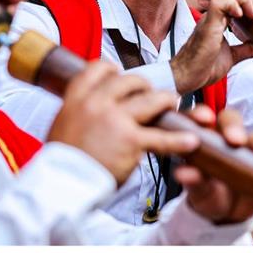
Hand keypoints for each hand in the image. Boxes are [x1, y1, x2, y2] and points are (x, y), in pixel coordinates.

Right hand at [47, 61, 198, 184]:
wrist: (61, 184)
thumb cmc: (61, 160)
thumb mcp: (62, 123)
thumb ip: (78, 110)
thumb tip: (89, 104)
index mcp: (77, 96)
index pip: (99, 68)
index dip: (113, 70)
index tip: (119, 75)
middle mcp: (97, 102)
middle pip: (129, 81)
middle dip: (143, 86)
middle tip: (150, 94)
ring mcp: (116, 120)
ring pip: (151, 100)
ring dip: (166, 100)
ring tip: (173, 103)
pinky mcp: (131, 141)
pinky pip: (161, 138)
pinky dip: (178, 140)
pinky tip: (192, 141)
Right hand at [172, 0, 252, 92]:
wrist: (187, 78)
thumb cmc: (204, 68)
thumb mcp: (232, 57)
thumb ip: (245, 49)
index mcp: (221, 20)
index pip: (242, 1)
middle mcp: (215, 15)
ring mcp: (210, 18)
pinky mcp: (206, 24)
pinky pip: (220, 3)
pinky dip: (234, 5)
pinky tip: (245, 14)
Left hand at [177, 106, 252, 223]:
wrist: (227, 212)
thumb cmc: (207, 192)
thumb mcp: (198, 190)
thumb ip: (192, 181)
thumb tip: (183, 173)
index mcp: (201, 137)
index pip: (198, 118)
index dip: (200, 114)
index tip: (205, 119)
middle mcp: (224, 136)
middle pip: (230, 121)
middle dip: (234, 127)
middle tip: (236, 140)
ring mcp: (247, 148)